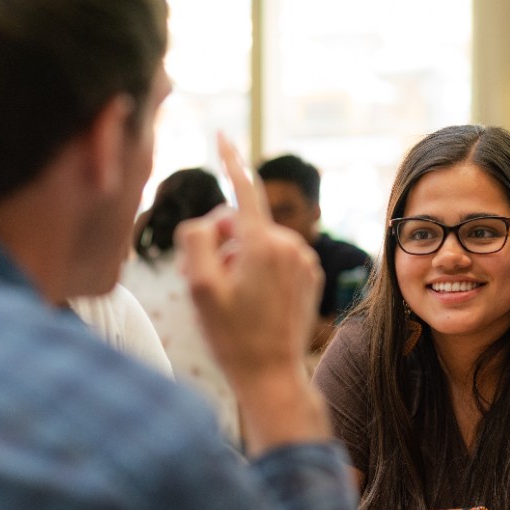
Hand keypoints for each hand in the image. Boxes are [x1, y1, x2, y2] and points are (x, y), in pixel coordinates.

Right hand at [176, 133, 321, 388]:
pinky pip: (276, 258)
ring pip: (258, 242)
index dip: (230, 160)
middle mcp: (291, 245)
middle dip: (222, 242)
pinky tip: (254, 302)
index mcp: (264, 244)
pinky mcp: (311, 275)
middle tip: (209, 283)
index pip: (245, 189)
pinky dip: (259, 270)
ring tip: (234, 299)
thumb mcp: (198, 286)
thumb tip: (215, 219)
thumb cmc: (231, 335)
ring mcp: (305, 261)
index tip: (222, 135)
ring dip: (240, 260)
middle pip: (243, 223)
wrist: (272, 374)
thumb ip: (198, 237)